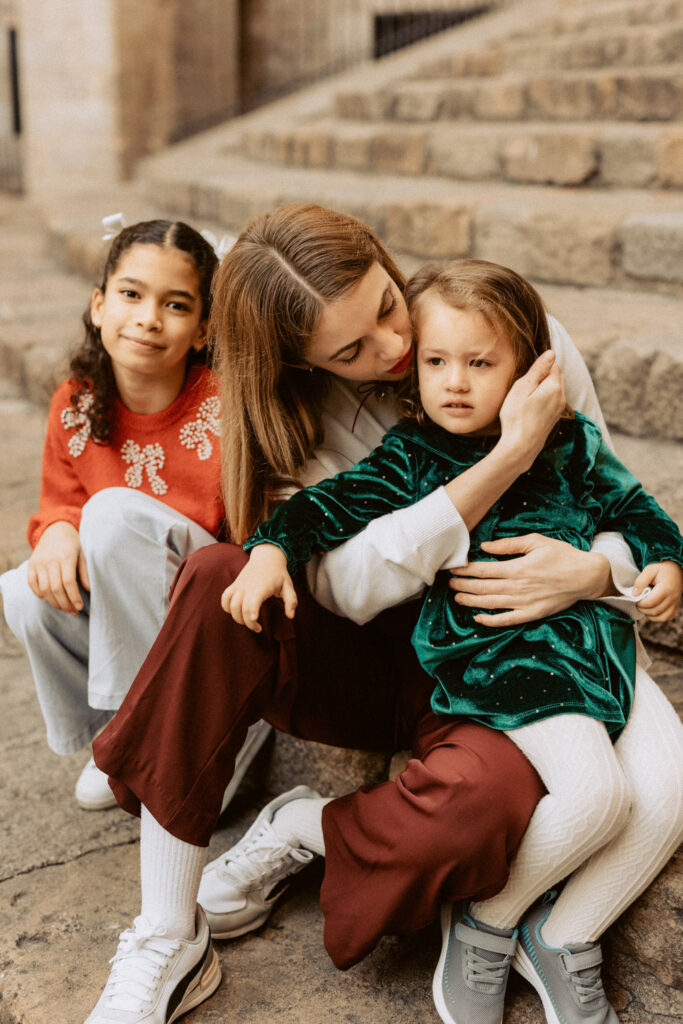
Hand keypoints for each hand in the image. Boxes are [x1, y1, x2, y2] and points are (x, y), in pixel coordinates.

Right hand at [27, 521, 89, 614]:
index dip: (74, 597)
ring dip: (54, 602)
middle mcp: (50, 560)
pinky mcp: (31, 565)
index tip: (80, 607)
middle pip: (56, 588)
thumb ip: (85, 571)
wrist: (55, 529)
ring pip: (44, 589)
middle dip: (65, 604)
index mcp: (65, 557)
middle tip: (73, 612)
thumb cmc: (73, 543)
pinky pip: (32, 584)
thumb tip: (89, 589)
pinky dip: (40, 594)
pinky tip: (50, 600)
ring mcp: (38, 563)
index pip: (68, 582)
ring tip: (64, 608)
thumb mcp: (83, 553)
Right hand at [221, 543, 296, 632]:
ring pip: (231, 605)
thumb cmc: (278, 574)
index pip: (252, 602)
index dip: (251, 613)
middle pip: (241, 608)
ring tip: (247, 621)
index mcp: (261, 587)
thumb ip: (291, 601)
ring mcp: (239, 586)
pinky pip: (225, 598)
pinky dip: (227, 607)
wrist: (266, 557)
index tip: (255, 621)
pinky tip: (235, 612)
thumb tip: (290, 616)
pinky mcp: (234, 585)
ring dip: (237, 617)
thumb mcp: (288, 586)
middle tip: (258, 628)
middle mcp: (248, 587)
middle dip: (247, 622)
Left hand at [449, 533, 611, 626]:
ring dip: (471, 602)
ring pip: (491, 604)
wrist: (586, 576)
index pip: (484, 570)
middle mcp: (518, 587)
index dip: (466, 570)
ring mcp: (524, 603)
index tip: (454, 569)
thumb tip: (485, 547)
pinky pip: (507, 620)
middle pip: (483, 588)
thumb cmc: (562, 555)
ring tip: (457, 598)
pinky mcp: (532, 614)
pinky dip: (491, 621)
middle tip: (450, 584)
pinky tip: (478, 618)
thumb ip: (509, 544)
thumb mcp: (536, 542)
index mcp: (518, 568)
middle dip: (463, 586)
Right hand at [497, 351, 565, 471]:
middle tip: (525, 385)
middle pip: (557, 376)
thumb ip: (538, 370)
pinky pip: (554, 400)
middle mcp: (561, 396)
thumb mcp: (522, 389)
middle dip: (544, 375)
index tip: (526, 377)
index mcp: (554, 386)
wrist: (520, 447)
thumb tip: (551, 353)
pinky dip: (545, 398)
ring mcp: (559, 408)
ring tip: (527, 396)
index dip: (539, 367)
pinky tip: (532, 406)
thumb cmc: (516, 417)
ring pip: (556, 388)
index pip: (553, 365)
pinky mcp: (555, 417)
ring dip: (545, 387)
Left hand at [632, 561, 682, 621]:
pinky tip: (652, 611)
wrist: (675, 569)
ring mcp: (675, 603)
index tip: (636, 598)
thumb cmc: (661, 569)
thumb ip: (641, 581)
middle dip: (643, 609)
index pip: (651, 602)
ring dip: (649, 615)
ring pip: (661, 617)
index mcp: (666, 588)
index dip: (640, 603)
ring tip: (644, 607)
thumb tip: (634, 594)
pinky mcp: (676, 606)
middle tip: (638, 603)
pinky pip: (668, 617)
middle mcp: (672, 597)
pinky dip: (658, 617)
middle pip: (655, 611)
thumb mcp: (649, 570)